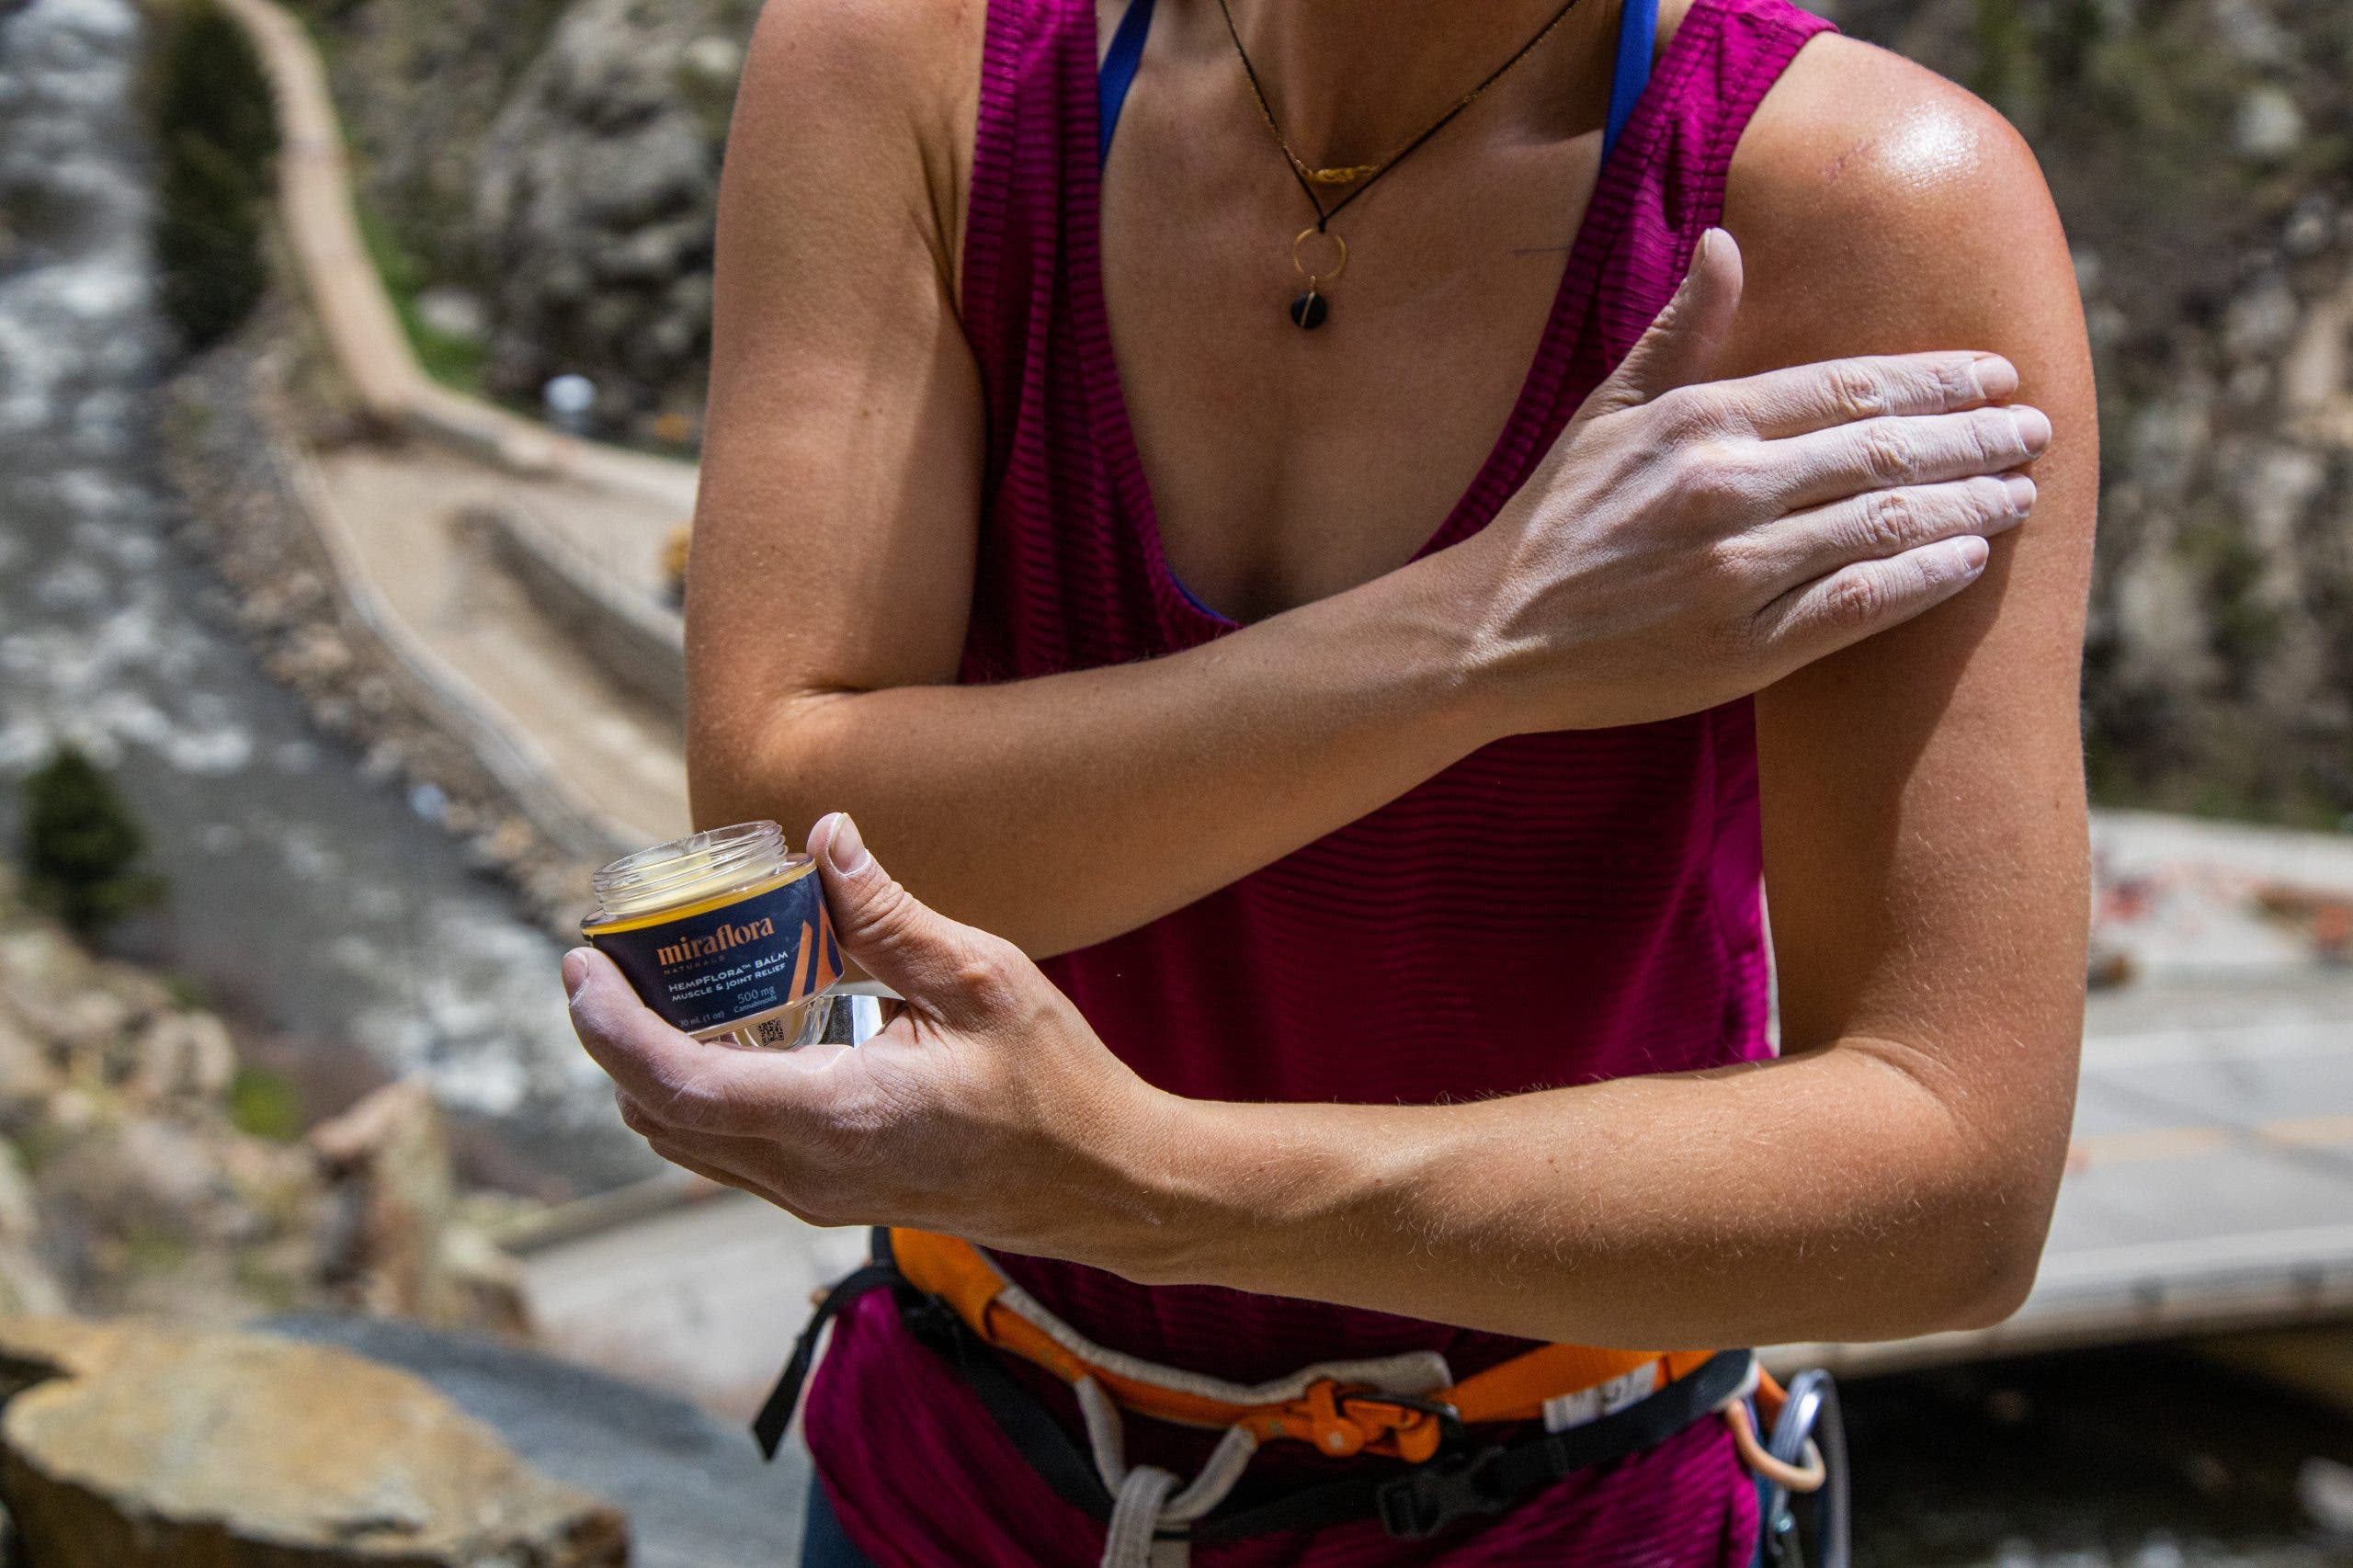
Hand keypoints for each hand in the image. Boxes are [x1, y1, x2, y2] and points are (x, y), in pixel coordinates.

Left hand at [563, 813, 1171, 1262]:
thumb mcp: (982, 979)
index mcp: (840, 1114)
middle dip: (610, 1040)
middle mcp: (809, 1170)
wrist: (1104, 1186)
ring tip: (650, 990)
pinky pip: (726, 1151)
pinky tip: (722, 1034)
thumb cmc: (1055, 1084)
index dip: (611, 1027)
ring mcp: (816, 1194)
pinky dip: (694, 1095)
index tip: (579, 965)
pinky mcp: (829, 1196)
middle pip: (659, 1116)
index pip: (679, 1084)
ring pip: (686, 1140)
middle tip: (603, 961)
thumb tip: (824, 838)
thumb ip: (890, 915)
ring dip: (647, 1069)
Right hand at [1461, 228, 2048, 730]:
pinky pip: (1859, 606)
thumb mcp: (1607, 411)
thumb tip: (1726, 241)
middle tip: (2037, 430)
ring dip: (1970, 505)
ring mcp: (1737, 574)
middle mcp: (1726, 490)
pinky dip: (1923, 578)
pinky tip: (1969, 559)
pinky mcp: (1742, 650)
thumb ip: (1678, 331)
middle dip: (1975, 438)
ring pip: (1886, 526)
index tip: (1998, 374)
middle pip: (1886, 453)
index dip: (1936, 380)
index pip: (1849, 388)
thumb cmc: (1553, 519)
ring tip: (2022, 491)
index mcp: (1700, 422)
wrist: (1490, 632)